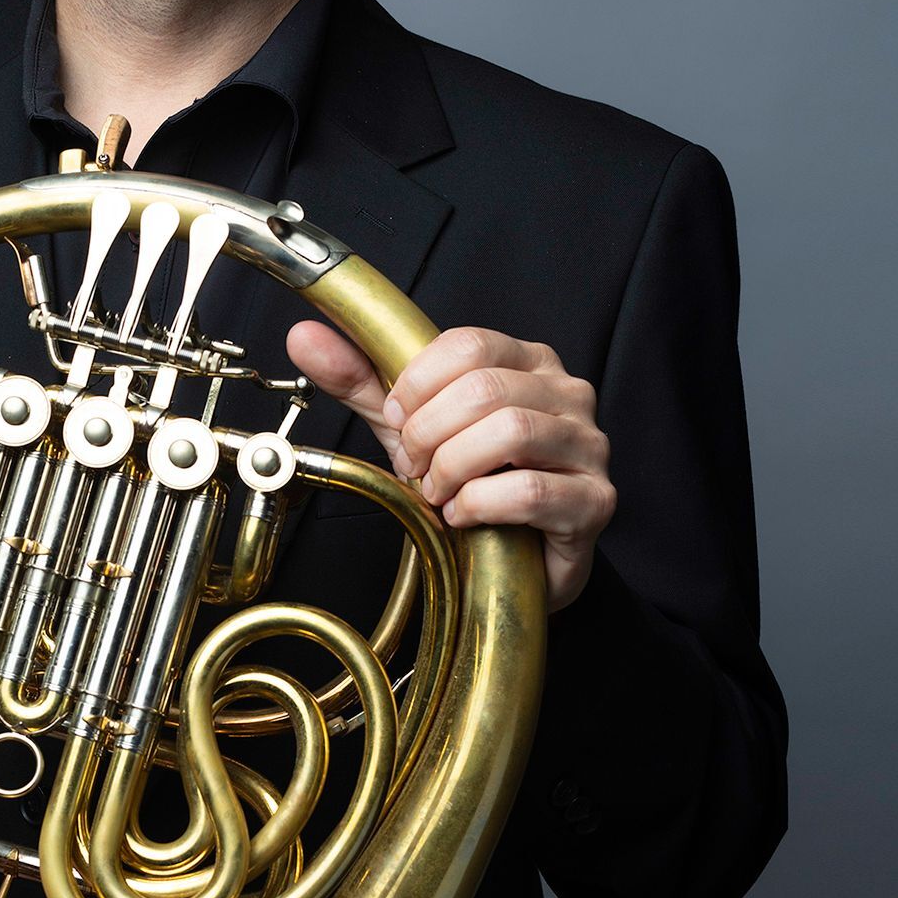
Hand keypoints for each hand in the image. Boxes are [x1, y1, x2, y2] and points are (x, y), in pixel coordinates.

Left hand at [287, 321, 614, 613]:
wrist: (513, 562)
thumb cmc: (472, 481)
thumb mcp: (411, 425)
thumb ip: (361, 380)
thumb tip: (303, 336)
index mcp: (528, 361)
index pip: (468, 345)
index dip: (416, 383)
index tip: (395, 417)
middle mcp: (568, 394)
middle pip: (485, 389)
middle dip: (427, 432)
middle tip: (410, 464)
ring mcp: (588, 446)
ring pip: (511, 432)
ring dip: (452, 467)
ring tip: (435, 490)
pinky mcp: (595, 500)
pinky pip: (530, 490)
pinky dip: (480, 503)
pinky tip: (461, 515)